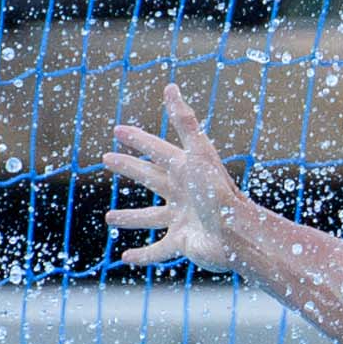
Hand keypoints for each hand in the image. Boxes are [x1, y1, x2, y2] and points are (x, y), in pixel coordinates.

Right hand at [104, 87, 245, 270]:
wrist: (235, 233)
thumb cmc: (218, 191)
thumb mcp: (199, 152)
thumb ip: (184, 121)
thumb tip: (170, 86)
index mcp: (185, 170)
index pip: (156, 150)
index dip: (137, 139)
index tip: (117, 130)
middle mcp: (183, 193)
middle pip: (151, 178)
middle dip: (129, 168)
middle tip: (107, 159)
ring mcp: (183, 219)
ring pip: (151, 217)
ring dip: (131, 217)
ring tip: (109, 218)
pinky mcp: (183, 243)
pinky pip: (158, 250)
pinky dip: (142, 256)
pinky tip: (125, 258)